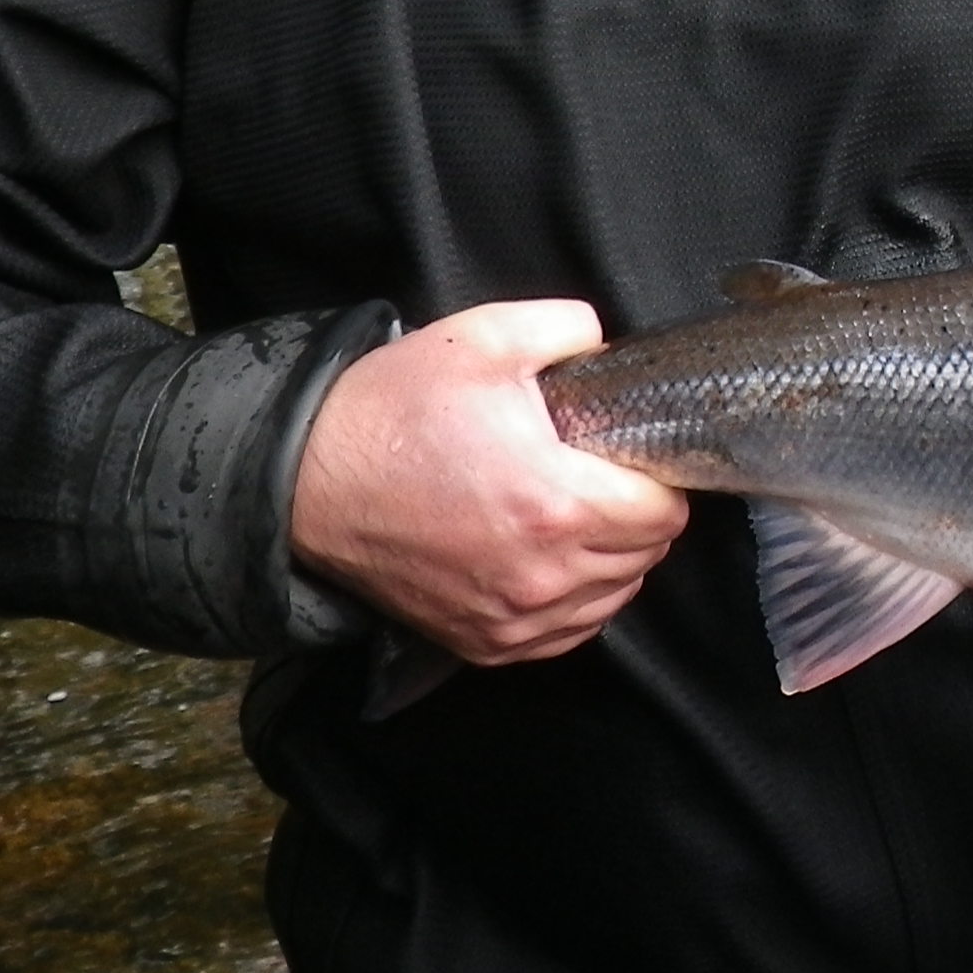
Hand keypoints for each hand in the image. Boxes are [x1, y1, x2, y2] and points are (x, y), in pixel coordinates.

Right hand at [287, 300, 690, 665]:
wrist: (309, 482)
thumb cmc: (392, 413)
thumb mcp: (483, 338)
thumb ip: (567, 328)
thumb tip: (605, 347)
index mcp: (555, 503)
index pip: (663, 513)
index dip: (658, 477)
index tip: (631, 455)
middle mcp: (542, 575)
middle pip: (644, 557)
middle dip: (638, 515)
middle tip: (602, 476)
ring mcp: (512, 619)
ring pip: (612, 599)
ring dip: (611, 559)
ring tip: (575, 514)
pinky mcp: (484, 644)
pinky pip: (566, 633)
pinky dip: (575, 601)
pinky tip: (551, 559)